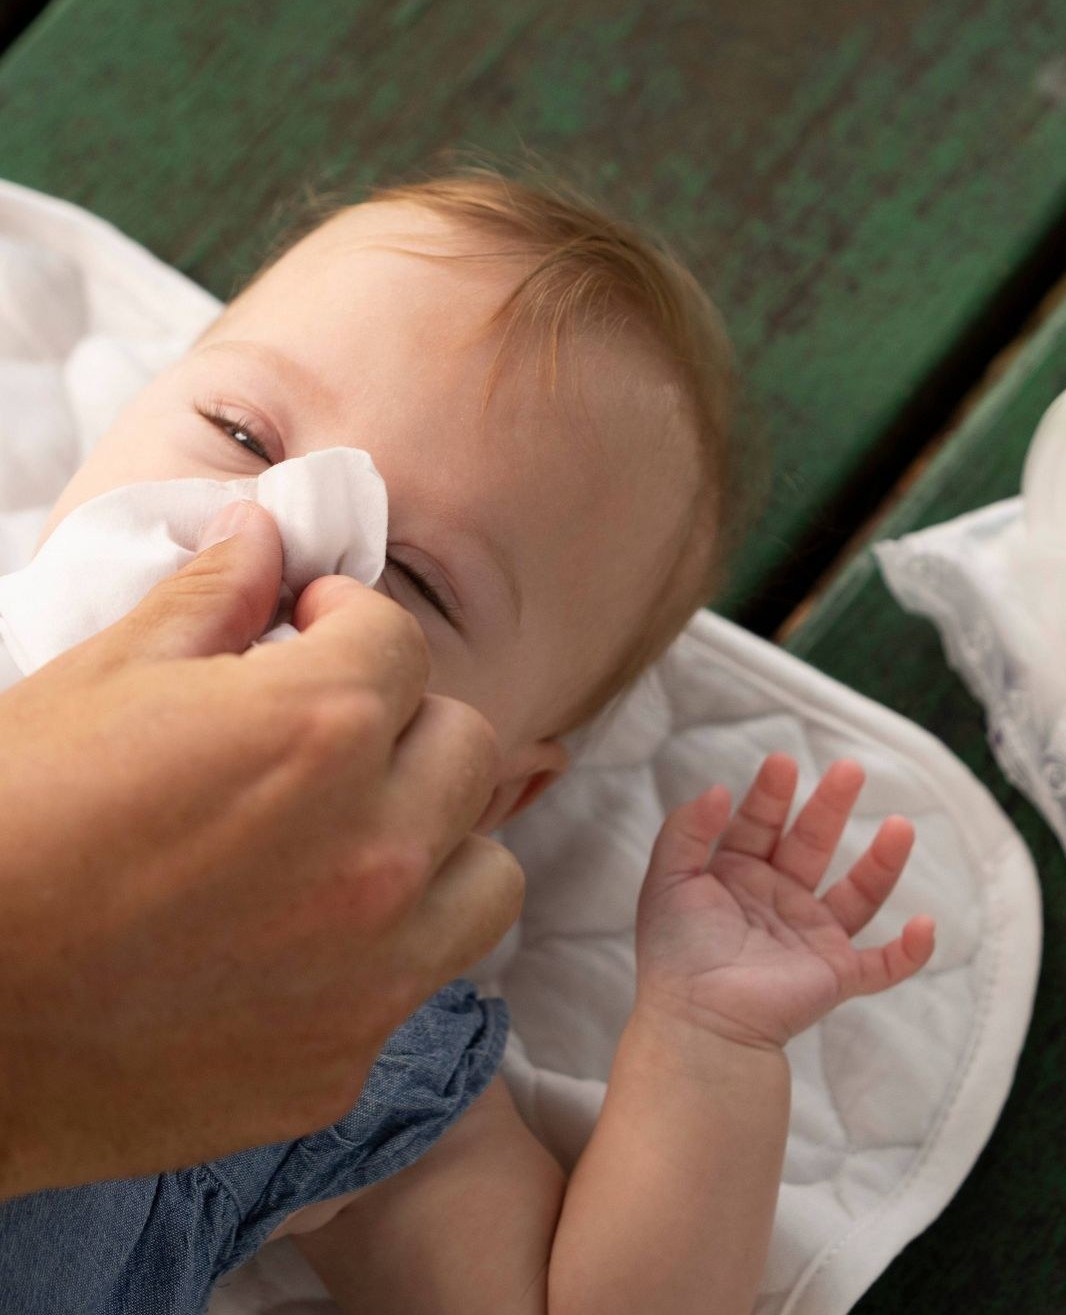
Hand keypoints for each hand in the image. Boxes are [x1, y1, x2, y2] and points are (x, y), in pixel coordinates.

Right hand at [0, 501, 522, 1197]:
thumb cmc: (2, 831)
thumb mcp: (99, 683)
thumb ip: (211, 600)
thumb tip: (263, 533)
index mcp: (324, 730)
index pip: (401, 642)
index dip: (347, 625)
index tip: (308, 635)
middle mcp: (378, 849)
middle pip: (466, 748)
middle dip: (401, 727)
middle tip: (327, 741)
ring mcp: (375, 967)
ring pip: (487, 874)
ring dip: (435, 843)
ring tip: (353, 842)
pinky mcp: (345, 1062)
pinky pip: (423, 979)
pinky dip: (389, 951)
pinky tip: (305, 945)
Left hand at [634, 753, 934, 1051]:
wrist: (698, 1021)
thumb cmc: (676, 953)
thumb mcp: (667, 880)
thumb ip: (685, 831)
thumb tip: (716, 789)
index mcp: (736, 878)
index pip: (759, 825)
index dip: (770, 795)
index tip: (781, 764)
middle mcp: (777, 901)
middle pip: (812, 845)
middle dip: (830, 807)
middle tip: (850, 770)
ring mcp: (810, 938)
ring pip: (857, 894)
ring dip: (882, 863)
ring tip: (901, 826)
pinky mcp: (835, 976)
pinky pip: (882, 965)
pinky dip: (908, 952)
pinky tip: (924, 924)